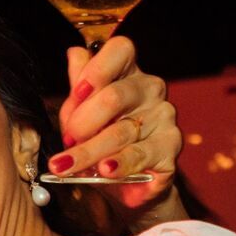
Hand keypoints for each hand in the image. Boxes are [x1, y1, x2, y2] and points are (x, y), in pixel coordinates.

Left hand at [50, 37, 179, 212]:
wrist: (127, 186)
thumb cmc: (104, 145)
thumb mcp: (83, 118)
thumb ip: (79, 93)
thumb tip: (74, 54)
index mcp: (127, 73)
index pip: (120, 50)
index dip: (97, 69)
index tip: (77, 93)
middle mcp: (150, 90)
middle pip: (115, 95)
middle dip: (83, 120)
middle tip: (66, 138)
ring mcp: (163, 117)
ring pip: (121, 131)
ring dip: (88, 151)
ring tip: (65, 165)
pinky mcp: (170, 147)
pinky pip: (140, 154)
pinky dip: (119, 164)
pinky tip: (105, 170)